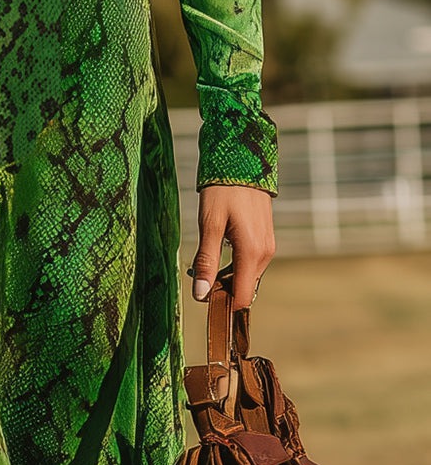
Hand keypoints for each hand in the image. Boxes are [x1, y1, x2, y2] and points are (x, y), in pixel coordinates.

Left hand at [190, 185, 275, 311]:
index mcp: (251, 253)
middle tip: (196, 275)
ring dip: (225, 277)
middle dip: (221, 290)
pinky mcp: (265, 239)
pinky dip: (233, 266)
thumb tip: (201, 295)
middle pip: (242, 289)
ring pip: (245, 277)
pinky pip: (249, 264)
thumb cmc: (223, 190)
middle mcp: (264, 253)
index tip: (203, 301)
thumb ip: (207, 262)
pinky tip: (217, 252)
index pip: (241, 298)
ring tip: (203, 262)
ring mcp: (267, 246)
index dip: (222, 305)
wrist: (243, 159)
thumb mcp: (209, 226)